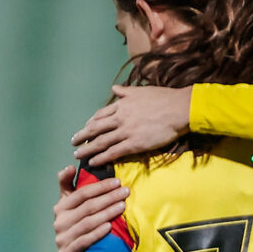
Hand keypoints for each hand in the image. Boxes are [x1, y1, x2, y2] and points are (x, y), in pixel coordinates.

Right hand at [53, 165, 129, 251]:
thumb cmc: (74, 223)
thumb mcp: (69, 204)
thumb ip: (68, 185)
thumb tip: (70, 166)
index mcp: (61, 207)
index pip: (82, 194)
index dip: (100, 187)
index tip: (117, 181)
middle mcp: (60, 221)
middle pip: (88, 207)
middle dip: (109, 197)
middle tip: (126, 191)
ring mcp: (62, 237)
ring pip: (88, 222)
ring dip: (107, 213)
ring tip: (123, 205)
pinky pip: (85, 240)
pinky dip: (97, 233)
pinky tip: (109, 227)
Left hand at [71, 84, 191, 165]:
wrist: (179, 109)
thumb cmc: (164, 98)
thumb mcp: (142, 90)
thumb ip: (126, 92)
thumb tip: (114, 88)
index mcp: (122, 105)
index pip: (101, 115)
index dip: (91, 122)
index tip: (85, 127)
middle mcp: (120, 118)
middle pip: (95, 128)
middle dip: (82, 136)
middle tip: (73, 142)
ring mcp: (126, 131)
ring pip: (101, 141)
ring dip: (87, 149)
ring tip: (78, 155)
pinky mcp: (134, 144)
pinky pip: (113, 152)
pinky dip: (101, 157)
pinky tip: (93, 162)